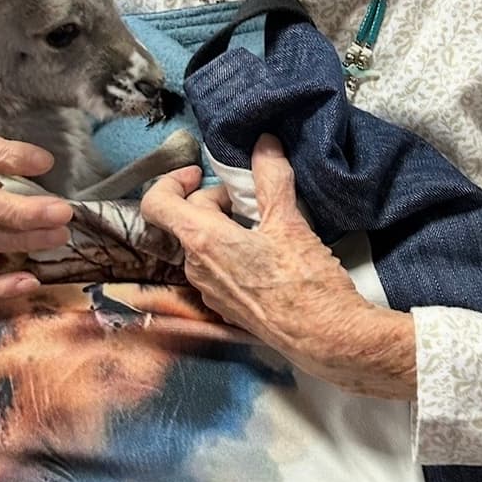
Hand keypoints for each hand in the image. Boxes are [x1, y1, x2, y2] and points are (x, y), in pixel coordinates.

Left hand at [140, 135, 416, 399]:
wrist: (323, 338)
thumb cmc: (304, 282)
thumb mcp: (289, 222)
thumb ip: (271, 178)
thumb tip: (264, 144)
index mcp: (203, 242)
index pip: (157, 203)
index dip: (172, 180)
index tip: (200, 172)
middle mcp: (197, 268)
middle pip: (186, 220)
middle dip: (213, 200)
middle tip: (249, 197)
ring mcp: (209, 291)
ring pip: (201, 245)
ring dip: (222, 226)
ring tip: (260, 223)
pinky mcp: (226, 306)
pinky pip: (215, 268)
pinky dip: (230, 251)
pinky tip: (263, 252)